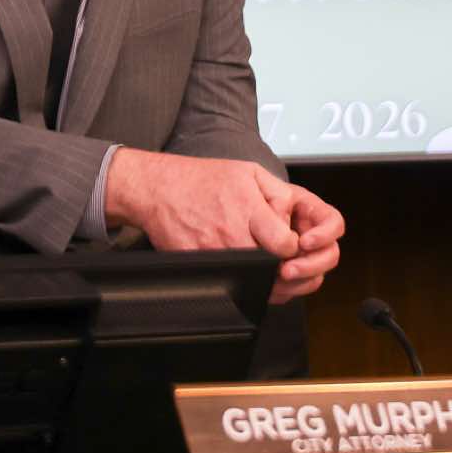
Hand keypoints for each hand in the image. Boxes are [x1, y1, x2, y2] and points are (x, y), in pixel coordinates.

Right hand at [103, 150, 342, 303]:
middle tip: (274, 253)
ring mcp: (215, 253)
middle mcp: (233, 235)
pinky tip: (234, 258)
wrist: (158, 189)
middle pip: (272, 266)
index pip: (288, 246)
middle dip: (278, 262)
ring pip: (253, 278)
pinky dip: (236, 274)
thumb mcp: (248, 172)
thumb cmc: (201, 179)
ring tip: (254, 254)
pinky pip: (229, 280)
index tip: (287, 242)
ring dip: (259, 271)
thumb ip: (279, 193)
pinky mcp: (200, 265)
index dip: (293, 247)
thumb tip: (292, 219)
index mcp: (250, 211)